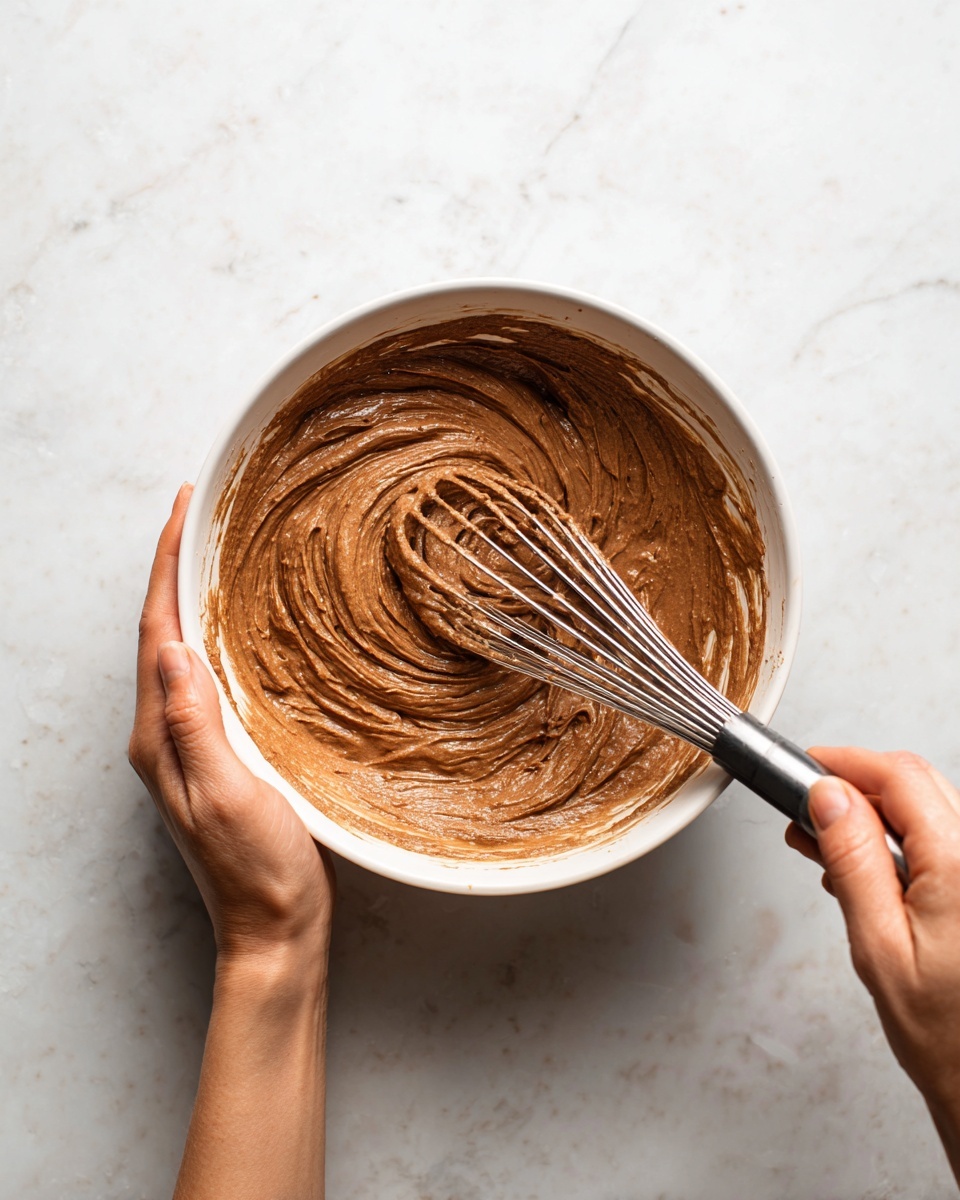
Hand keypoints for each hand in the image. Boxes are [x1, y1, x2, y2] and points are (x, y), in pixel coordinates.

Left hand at [129, 485, 334, 960]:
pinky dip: (217, 636)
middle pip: (162, 633)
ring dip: (193, 598)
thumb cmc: (258, 870)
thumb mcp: (228, 795)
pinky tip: (242, 627)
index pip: (157, 633)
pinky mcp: (218, 755)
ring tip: (217, 553)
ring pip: (184, 653)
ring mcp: (189, 746)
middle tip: (200, 514)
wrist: (275, 929)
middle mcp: (165, 735)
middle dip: (174, 569)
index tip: (184, 511)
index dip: (167, 567)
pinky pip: (208, 678)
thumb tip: (172, 646)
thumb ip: (194, 723)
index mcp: (161, 737)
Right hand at [786, 747, 959, 1178]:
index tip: (807, 767)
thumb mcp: (878, 946)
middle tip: (806, 805)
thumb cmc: (946, 1036)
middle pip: (918, 784)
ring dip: (876, 814)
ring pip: (929, 809)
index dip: (847, 762)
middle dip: (857, 784)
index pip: (901, 778)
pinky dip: (899, 841)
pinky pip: (942, 841)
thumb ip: (854, 862)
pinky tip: (866, 869)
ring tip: (825, 842)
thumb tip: (828, 798)